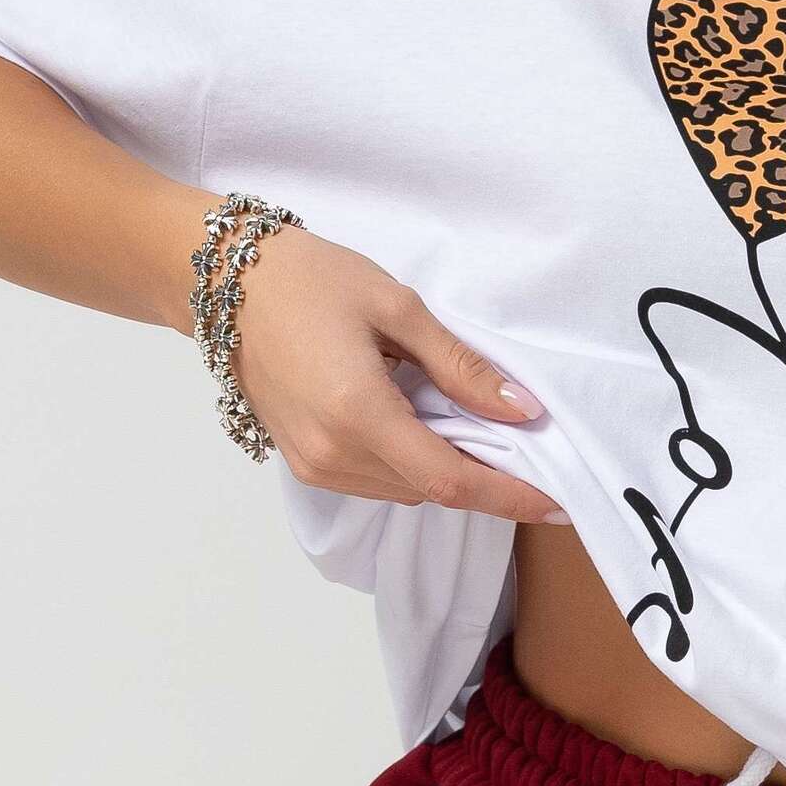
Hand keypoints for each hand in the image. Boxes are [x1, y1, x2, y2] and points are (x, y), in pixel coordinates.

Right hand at [229, 221, 570, 526]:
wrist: (224, 282)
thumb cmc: (309, 279)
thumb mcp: (397, 307)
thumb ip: (460, 366)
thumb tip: (522, 411)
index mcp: (358, 413)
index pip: (451, 480)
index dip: (510, 498)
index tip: (560, 505)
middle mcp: (331, 454)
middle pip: (431, 490)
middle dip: (484, 478)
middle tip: (526, 448)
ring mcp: (311, 464)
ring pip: (404, 490)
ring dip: (445, 470)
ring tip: (472, 428)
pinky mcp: (302, 462)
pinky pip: (374, 481)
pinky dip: (409, 464)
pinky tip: (423, 425)